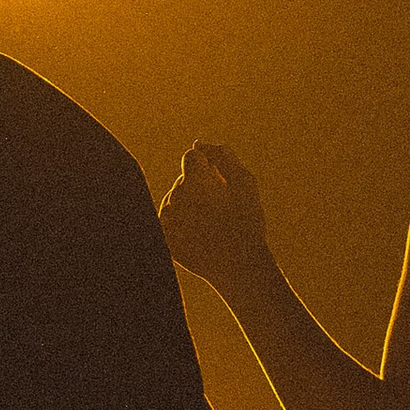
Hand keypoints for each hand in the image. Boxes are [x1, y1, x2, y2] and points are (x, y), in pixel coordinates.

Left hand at [158, 143, 273, 293]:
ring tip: (211, 223)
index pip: (192, 157)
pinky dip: (182, 222)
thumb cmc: (246, 221)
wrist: (238, 265)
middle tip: (221, 209)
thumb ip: (222, 157)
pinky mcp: (163, 236)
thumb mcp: (244, 182)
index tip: (221, 184)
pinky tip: (199, 233)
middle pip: (184, 180)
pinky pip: (169, 219)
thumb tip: (199, 143)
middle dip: (200, 187)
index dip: (209, 167)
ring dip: (190, 204)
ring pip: (175, 199)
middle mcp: (174, 198)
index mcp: (194, 181)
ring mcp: (166, 219)